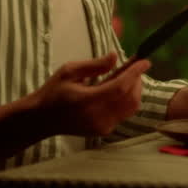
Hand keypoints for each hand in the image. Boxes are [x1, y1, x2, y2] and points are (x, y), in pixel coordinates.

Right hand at [32, 53, 149, 136]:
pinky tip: (120, 90)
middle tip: (135, 66)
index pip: (120, 87)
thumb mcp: (69, 71)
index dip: (135, 73)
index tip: (145, 61)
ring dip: (135, 90)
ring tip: (128, 77)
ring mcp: (102, 126)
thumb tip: (115, 56)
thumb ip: (94, 65)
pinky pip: (124, 114)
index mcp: (87, 100)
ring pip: (131, 107)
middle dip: (137, 80)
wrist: (42, 119)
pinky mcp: (104, 131)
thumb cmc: (53, 91)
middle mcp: (98, 116)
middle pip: (130, 97)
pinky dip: (128, 100)